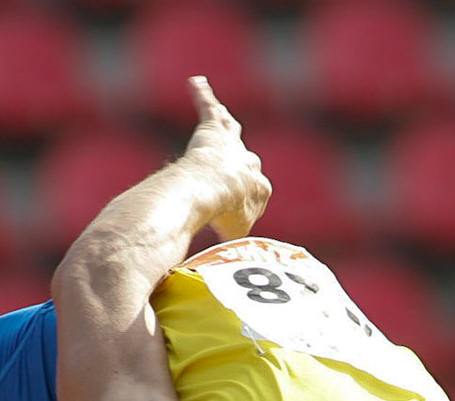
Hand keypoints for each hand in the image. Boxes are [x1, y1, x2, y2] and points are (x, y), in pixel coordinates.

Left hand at [181, 76, 269, 239]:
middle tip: (237, 164)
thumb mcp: (234, 237)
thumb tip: (223, 264)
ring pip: (230, 130)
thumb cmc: (224, 217)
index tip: (233, 209)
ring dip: (224, 122)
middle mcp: (248, 163)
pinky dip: (202, 95)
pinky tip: (196, 83)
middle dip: (241, 161)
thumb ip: (233, 243)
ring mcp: (230, 146)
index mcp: (259, 188)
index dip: (244, 199)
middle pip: (246, 159)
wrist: (215, 192)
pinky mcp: (213, 130)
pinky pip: (208, 108)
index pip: (256, 189)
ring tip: (220, 114)